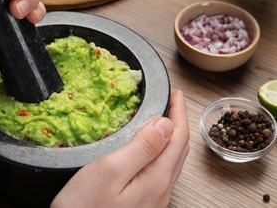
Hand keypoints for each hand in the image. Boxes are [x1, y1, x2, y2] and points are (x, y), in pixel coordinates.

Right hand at [51, 89, 188, 207]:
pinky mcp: (142, 204)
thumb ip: (141, 147)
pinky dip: (162, 152)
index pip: (177, 137)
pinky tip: (151, 149)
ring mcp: (153, 200)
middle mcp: (160, 192)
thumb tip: (165, 125)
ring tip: (166, 120)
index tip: (176, 93)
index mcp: (155, 179)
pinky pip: (161, 171)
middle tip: (173, 102)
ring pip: (171, 161)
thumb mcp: (110, 170)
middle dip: (179, 122)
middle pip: (178, 150)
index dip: (179, 112)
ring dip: (172, 137)